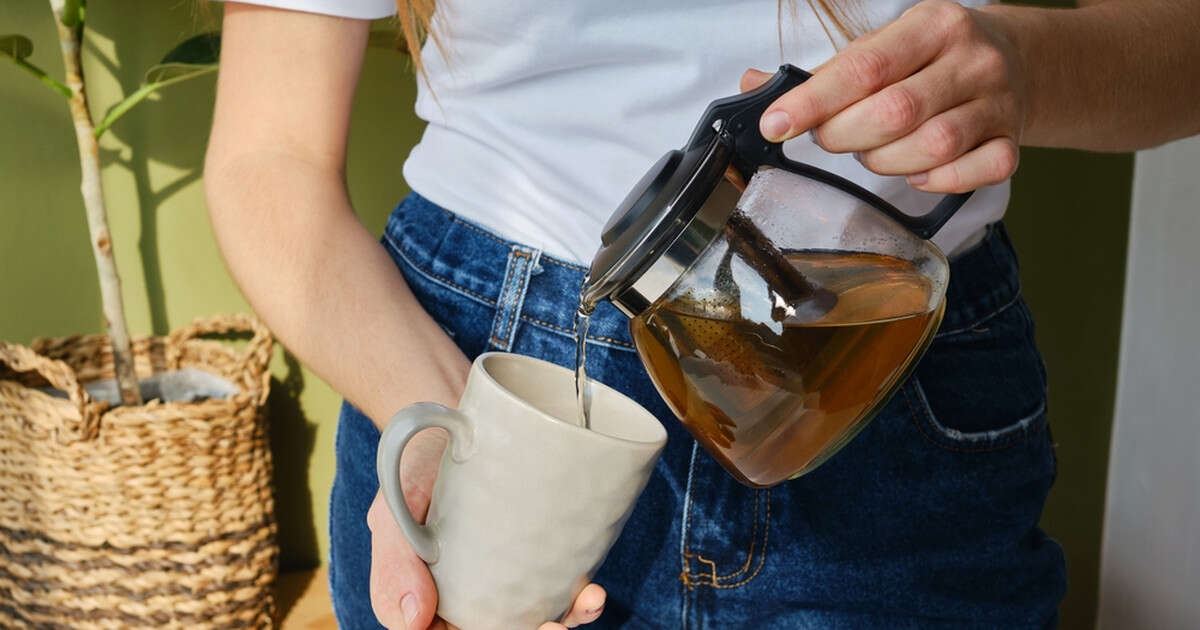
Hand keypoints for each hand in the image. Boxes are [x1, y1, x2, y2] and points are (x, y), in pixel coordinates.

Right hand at [367, 430, 607, 628]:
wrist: (448, 415)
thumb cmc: (414, 463)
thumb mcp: (392, 508)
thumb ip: (394, 563)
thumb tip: (415, 619)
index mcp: (423, 596)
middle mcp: (463, 594)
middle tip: (556, 627)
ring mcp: (501, 576)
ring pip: (531, 618)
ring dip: (565, 622)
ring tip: (588, 603)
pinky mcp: (532, 553)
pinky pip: (555, 588)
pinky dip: (576, 599)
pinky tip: (591, 589)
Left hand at [745, 0, 1027, 192]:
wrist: (1015, 59)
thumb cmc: (930, 59)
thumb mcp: (883, 47)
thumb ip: (824, 73)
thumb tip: (754, 89)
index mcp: (932, 25)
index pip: (864, 68)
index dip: (813, 101)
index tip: (775, 125)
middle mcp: (972, 59)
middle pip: (896, 112)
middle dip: (845, 136)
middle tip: (832, 138)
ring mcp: (998, 102)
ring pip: (933, 147)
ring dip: (885, 162)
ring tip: (873, 152)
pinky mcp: (1012, 141)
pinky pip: (976, 173)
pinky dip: (936, 181)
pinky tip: (916, 171)